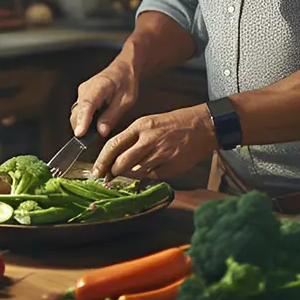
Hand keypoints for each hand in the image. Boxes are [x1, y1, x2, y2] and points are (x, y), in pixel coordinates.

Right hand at [70, 58, 138, 138]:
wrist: (122, 69)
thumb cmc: (126, 83)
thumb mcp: (127, 100)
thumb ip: (113, 115)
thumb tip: (101, 132)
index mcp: (99, 86)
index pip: (87, 104)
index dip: (83, 120)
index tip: (79, 134)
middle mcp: (85, 89)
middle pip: (77, 112)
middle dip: (81, 127)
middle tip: (91, 141)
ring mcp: (81, 93)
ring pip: (76, 114)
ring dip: (82, 125)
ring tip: (94, 135)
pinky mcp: (81, 98)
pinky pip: (79, 112)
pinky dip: (83, 121)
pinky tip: (93, 128)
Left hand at [90, 104, 217, 179]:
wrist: (202, 126)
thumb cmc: (175, 123)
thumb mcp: (150, 122)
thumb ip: (134, 138)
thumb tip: (117, 155)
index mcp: (141, 127)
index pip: (114, 145)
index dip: (102, 160)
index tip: (96, 169)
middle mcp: (149, 140)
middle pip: (121, 162)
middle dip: (112, 172)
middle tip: (108, 177)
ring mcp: (160, 155)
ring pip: (135, 172)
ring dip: (128, 176)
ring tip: (127, 175)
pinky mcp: (170, 167)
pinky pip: (151, 176)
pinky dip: (146, 177)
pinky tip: (147, 172)